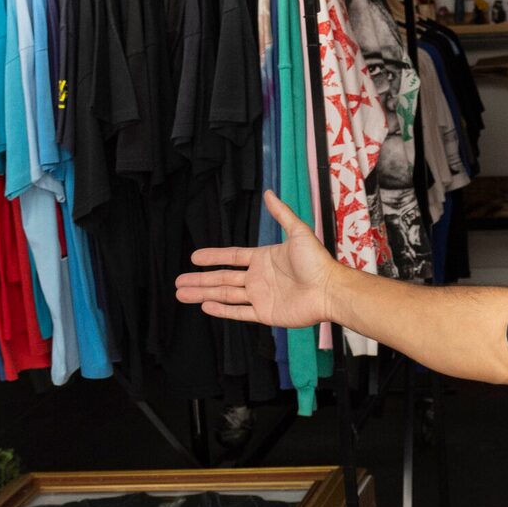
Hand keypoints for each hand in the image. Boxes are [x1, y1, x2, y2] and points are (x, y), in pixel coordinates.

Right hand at [174, 192, 339, 327]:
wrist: (329, 289)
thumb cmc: (317, 261)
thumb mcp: (298, 232)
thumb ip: (281, 213)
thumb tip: (269, 193)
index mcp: (263, 258)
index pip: (231, 257)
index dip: (212, 257)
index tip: (194, 257)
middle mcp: (258, 278)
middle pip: (222, 278)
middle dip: (200, 280)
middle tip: (178, 281)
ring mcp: (260, 296)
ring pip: (225, 295)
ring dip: (203, 294)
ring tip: (182, 294)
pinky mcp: (265, 313)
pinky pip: (239, 312)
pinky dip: (222, 310)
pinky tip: (205, 306)